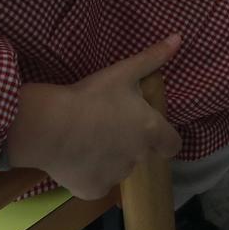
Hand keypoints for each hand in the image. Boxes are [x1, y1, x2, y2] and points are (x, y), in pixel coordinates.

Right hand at [6, 34, 183, 198]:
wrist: (49, 126)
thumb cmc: (90, 96)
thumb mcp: (123, 72)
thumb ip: (153, 58)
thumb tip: (179, 38)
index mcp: (150, 131)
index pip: (172, 145)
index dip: (164, 138)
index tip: (149, 129)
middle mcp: (138, 157)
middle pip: (142, 154)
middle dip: (130, 143)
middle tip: (108, 126)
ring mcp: (115, 177)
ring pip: (118, 169)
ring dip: (111, 158)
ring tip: (88, 139)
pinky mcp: (92, 190)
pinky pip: (96, 184)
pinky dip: (89, 175)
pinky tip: (76, 159)